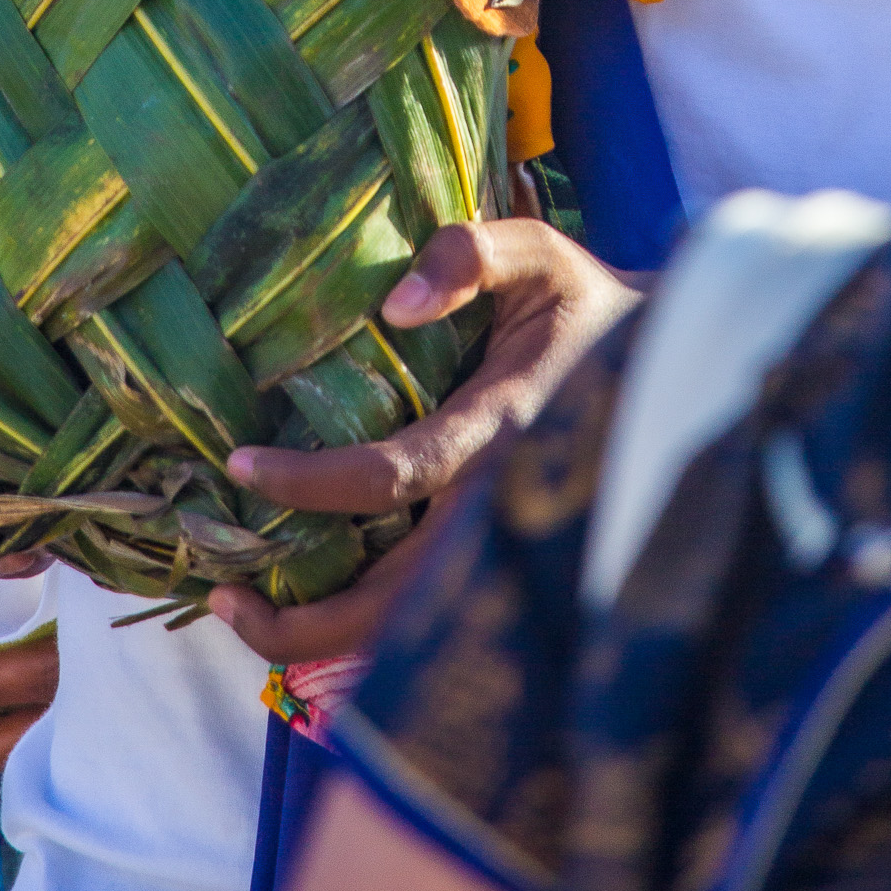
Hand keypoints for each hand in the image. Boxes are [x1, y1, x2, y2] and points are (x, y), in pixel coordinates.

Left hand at [207, 217, 638, 662]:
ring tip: (241, 610)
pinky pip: (425, 615)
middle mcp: (500, 507)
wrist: (671, 368)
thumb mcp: (539, 253)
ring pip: (409, 627)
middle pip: (395, 599)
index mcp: (504, 429)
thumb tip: (395, 304)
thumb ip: (470, 256)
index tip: (241, 467)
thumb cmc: (586, 304)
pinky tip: (303, 604)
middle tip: (219, 594)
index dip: (312, 483)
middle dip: (301, 619)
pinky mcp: (500, 560)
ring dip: (321, 637)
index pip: (394, 477)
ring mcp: (502, 546)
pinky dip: (360, 626)